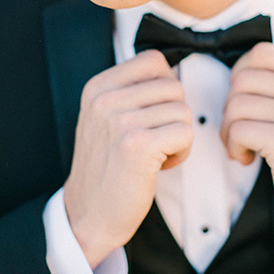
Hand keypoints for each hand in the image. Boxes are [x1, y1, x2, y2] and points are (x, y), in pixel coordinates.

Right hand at [64, 50, 192, 268]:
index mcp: (98, 87)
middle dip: (174, 115)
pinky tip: (160, 165)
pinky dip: (182, 152)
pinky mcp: (137, 146)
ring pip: (183, 110)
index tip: (154, 111)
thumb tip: (170, 70)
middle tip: (154, 139)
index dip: (165, 85)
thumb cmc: (106, 165)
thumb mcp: (104, 116)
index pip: (153, 59)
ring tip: (154, 153)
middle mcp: (105, 99)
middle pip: (173, 86)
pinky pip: (186, 133)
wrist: (88, 213)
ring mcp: (119, 121)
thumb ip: (130, 90)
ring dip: (178, 136)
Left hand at [220, 42, 273, 254]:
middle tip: (239, 129)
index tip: (241, 98)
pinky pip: (238, 129)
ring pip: (236, 104)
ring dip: (230, 129)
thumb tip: (238, 72)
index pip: (262, 53)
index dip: (240, 74)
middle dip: (230, 106)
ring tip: (244, 145)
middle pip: (243, 79)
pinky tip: (248, 157)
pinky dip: (234, 145)